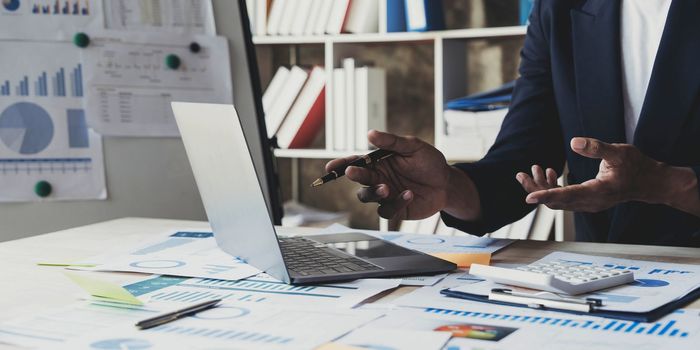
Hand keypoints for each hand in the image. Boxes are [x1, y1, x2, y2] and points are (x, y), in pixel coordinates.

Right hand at [325, 130, 453, 219]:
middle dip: (355, 176)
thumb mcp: (413, 147)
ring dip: (373, 192)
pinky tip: (409, 194)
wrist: (447, 183)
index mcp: (379, 162)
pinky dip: (396, 203)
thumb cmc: (429, 162)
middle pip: (359, 180)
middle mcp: (379, 178)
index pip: (356, 162)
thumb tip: (370, 134)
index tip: (332, 167)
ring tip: (387, 188)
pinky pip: (386, 210)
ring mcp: (386, 195)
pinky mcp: (395, 208)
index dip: (342, 165)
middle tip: (354, 172)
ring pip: (368, 197)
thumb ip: (391, 142)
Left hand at [516, 137, 669, 211]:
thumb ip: (596, 148)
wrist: (649, 182)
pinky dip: (553, 187)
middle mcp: (590, 202)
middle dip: (536, 188)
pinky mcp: (587, 201)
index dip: (546, 195)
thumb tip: (573, 142)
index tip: (528, 197)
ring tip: (533, 168)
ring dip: (543, 187)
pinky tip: (550, 172)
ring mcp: (588, 204)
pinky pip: (564, 199)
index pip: (566, 196)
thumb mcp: (619, 152)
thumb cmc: (636, 166)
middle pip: (555, 202)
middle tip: (520, 174)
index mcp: (597, 192)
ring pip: (558, 201)